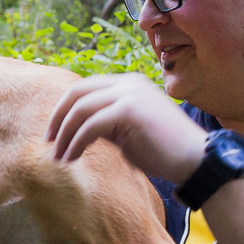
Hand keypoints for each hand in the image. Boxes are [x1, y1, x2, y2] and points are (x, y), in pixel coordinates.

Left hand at [46, 72, 206, 183]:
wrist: (195, 160)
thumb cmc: (163, 151)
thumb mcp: (126, 131)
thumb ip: (104, 123)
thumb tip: (74, 129)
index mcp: (129, 83)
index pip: (85, 88)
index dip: (64, 109)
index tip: (53, 133)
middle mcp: (128, 82)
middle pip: (77, 92)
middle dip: (58, 118)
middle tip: (48, 142)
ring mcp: (130, 93)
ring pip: (80, 109)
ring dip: (65, 135)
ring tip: (59, 157)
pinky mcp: (130, 110)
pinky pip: (90, 126)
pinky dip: (76, 143)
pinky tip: (71, 158)